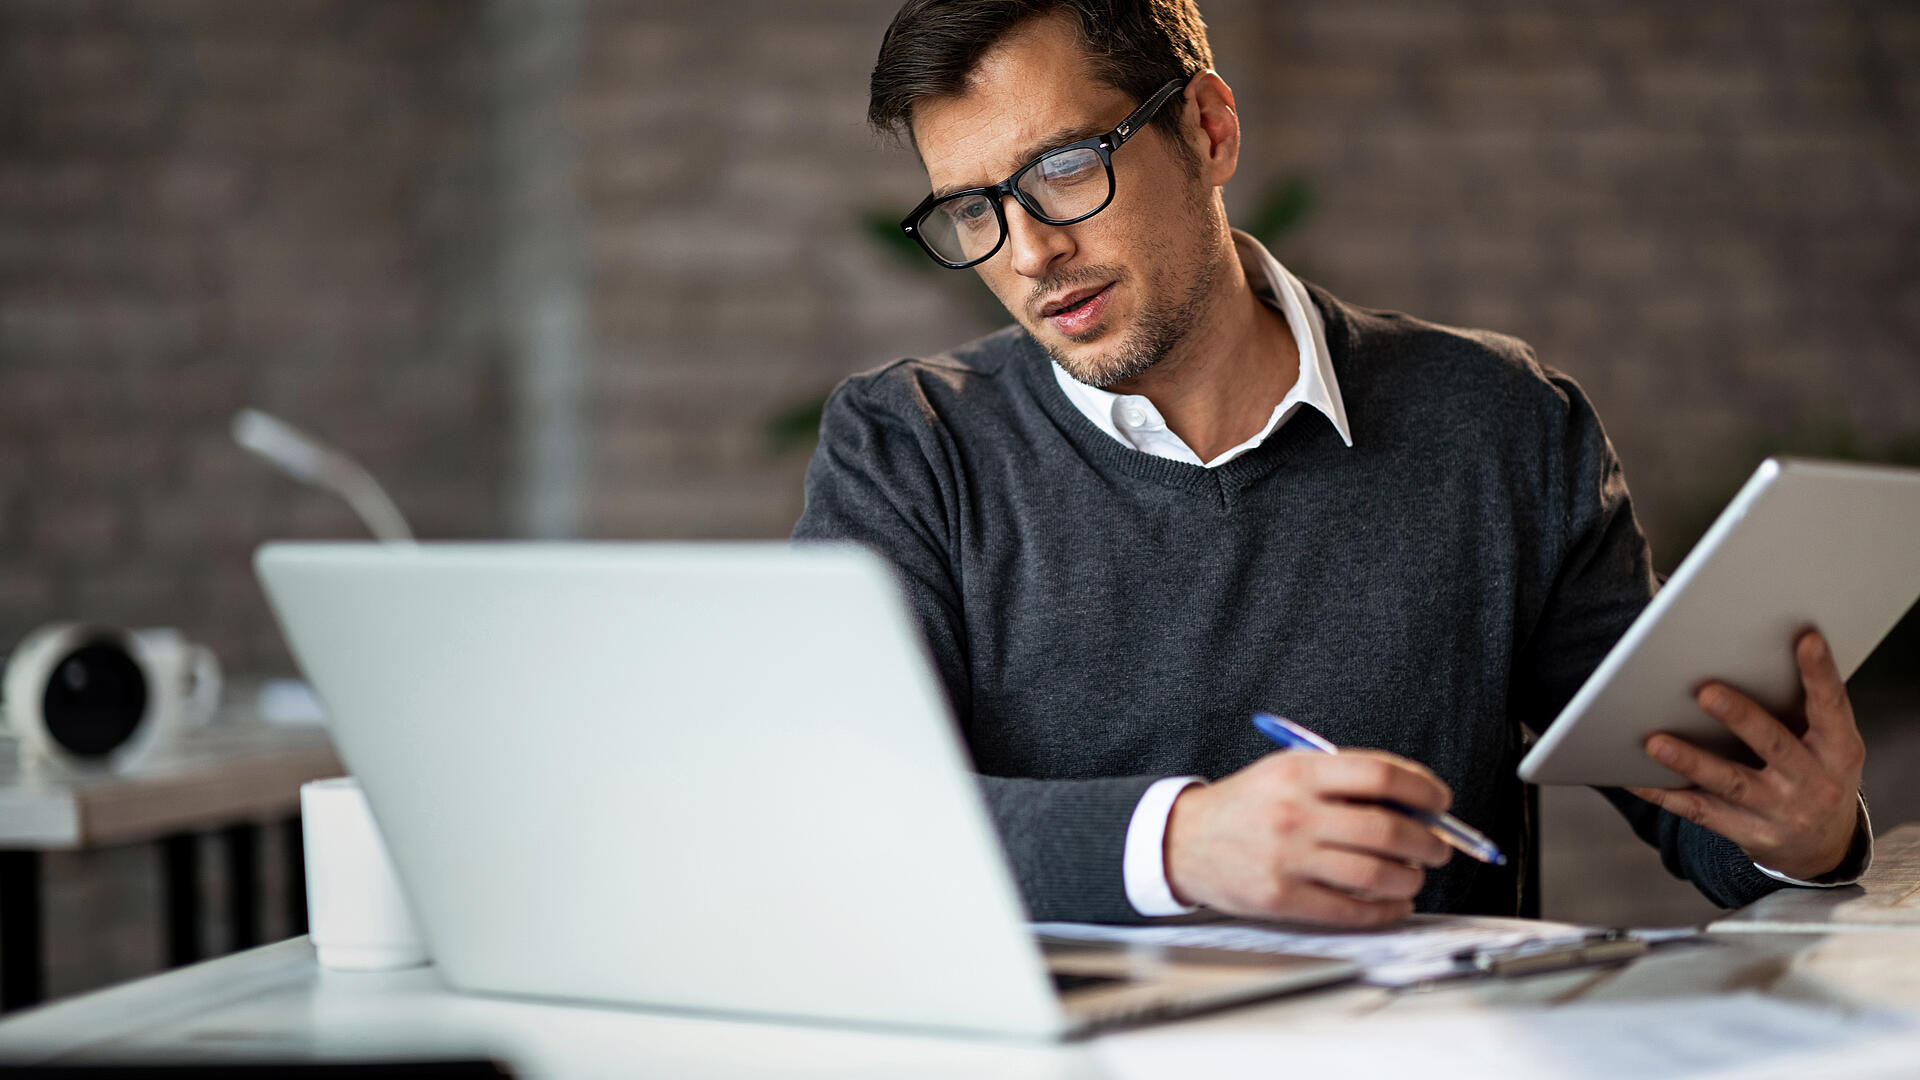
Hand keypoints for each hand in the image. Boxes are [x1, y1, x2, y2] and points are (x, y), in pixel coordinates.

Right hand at [1163, 749, 1452, 925]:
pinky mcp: (1281, 897)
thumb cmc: (1247, 805)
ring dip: (1409, 878)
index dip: (1424, 789)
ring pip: (1375, 874)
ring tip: (1413, 875)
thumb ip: (1345, 781)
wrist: (1184, 841)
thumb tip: (1416, 805)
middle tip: (1438, 848)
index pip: (1381, 776)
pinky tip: (1393, 904)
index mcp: (1300, 772)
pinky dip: (1384, 910)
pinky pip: (1350, 910)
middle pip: (1387, 829)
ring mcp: (1287, 857)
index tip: (1440, 802)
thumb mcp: (1288, 772)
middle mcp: (1295, 812)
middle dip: (1428, 842)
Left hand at [1627, 630, 1865, 880]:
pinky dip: (1665, 793)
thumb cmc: (1816, 773)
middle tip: (1706, 691)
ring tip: (1655, 742)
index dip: (1820, 673)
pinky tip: (1633, 778)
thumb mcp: (1828, 745)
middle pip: (1774, 744)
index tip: (1806, 639)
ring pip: (1731, 783)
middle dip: (1741, 718)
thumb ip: (1801, 709)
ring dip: (1691, 762)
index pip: (1831, 705)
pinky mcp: (1751, 834)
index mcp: (1838, 748)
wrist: (1824, 845)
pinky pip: (1700, 812)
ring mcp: (1782, 811)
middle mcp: (1815, 781)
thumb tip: (1750, 655)